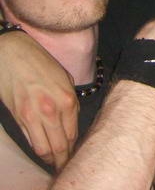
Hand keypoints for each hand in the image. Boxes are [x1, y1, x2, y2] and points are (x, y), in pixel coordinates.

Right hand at [0, 30, 77, 169]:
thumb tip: (71, 120)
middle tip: (67, 164)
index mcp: (67, 99)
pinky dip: (38, 147)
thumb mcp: (65, 78)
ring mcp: (33, 115)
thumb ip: (70, 101)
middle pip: (60, 145)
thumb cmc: (41, 62)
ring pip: (43, 148)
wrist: (12, 54)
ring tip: (55, 162)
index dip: (75, 147)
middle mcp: (52, 110)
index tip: (77, 153)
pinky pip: (30, 139)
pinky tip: (43, 149)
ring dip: (50, 157)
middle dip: (64, 158)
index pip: (74, 133)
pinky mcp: (18, 117)